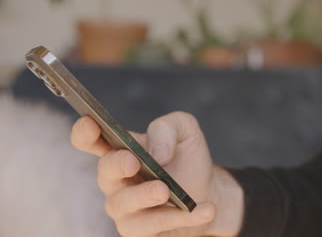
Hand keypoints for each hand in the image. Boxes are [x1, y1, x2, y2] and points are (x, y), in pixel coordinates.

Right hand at [71, 112, 243, 236]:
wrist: (209, 192)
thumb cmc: (188, 159)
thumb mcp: (185, 130)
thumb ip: (167, 129)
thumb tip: (156, 154)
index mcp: (120, 150)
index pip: (90, 140)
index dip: (85, 132)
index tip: (91, 123)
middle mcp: (117, 180)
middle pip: (105, 172)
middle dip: (118, 165)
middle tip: (134, 161)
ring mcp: (126, 208)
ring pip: (124, 205)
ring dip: (145, 196)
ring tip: (166, 191)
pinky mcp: (142, 231)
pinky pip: (154, 228)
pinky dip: (182, 218)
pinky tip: (205, 209)